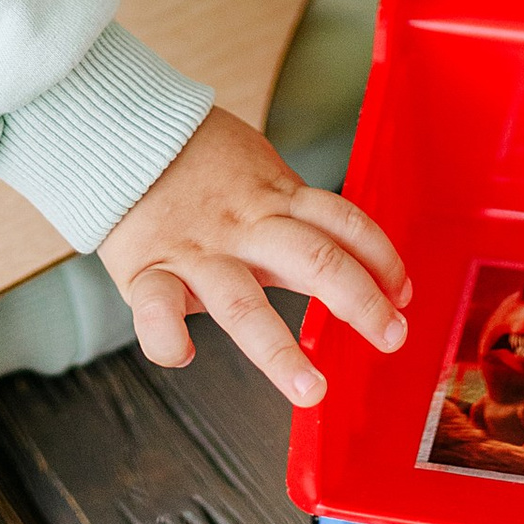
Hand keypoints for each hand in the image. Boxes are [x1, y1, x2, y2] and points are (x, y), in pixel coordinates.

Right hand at [99, 105, 410, 409]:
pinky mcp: (148, 269)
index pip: (342, 222)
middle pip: (313, 259)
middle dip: (359, 301)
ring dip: (280, 352)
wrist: (121, 132)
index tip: (402, 293)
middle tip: (391, 337)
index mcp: (273, 198)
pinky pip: (157, 309)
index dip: (380, 257)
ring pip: (243, 303)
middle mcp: (243, 227)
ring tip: (312, 390)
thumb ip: (290, 203)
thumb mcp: (254, 165)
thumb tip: (343, 241)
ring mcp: (196, 251)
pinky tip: (185, 357)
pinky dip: (168, 338)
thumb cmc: (192, 158)